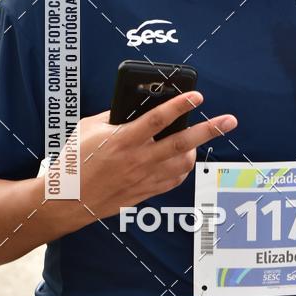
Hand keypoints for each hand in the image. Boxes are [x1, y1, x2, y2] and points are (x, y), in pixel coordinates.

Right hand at [67, 91, 236, 220]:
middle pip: (181, 143)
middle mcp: (137, 160)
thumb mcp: (87, 129)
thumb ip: (113, 116)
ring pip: (182, 164)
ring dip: (195, 149)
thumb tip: (134, 107)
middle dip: (209, 130)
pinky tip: (181, 158)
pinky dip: (182, 168)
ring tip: (197, 139)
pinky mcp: (144, 193)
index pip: (158, 119)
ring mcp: (143, 179)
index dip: (180, 105)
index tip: (197, 95)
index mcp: (122, 140)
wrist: (65, 200)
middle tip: (230, 120)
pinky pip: (173, 180)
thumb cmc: (73, 161)